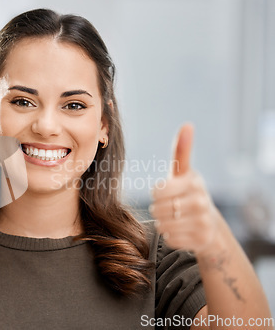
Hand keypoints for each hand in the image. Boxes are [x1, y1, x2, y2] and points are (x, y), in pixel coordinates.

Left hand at [149, 123, 222, 255]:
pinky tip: (180, 231)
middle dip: (158, 210)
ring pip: (163, 225)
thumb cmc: (189, 192)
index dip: (156, 194)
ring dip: (162, 223)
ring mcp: (202, 222)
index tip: (164, 193)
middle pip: (158, 210)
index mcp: (193, 182)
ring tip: (174, 219)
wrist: (209, 223)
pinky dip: (170, 236)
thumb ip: (182, 150)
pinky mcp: (200, 240)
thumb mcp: (184, 172)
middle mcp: (201, 201)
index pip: (158, 191)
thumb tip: (187, 124)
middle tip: (169, 208)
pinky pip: (170, 239)